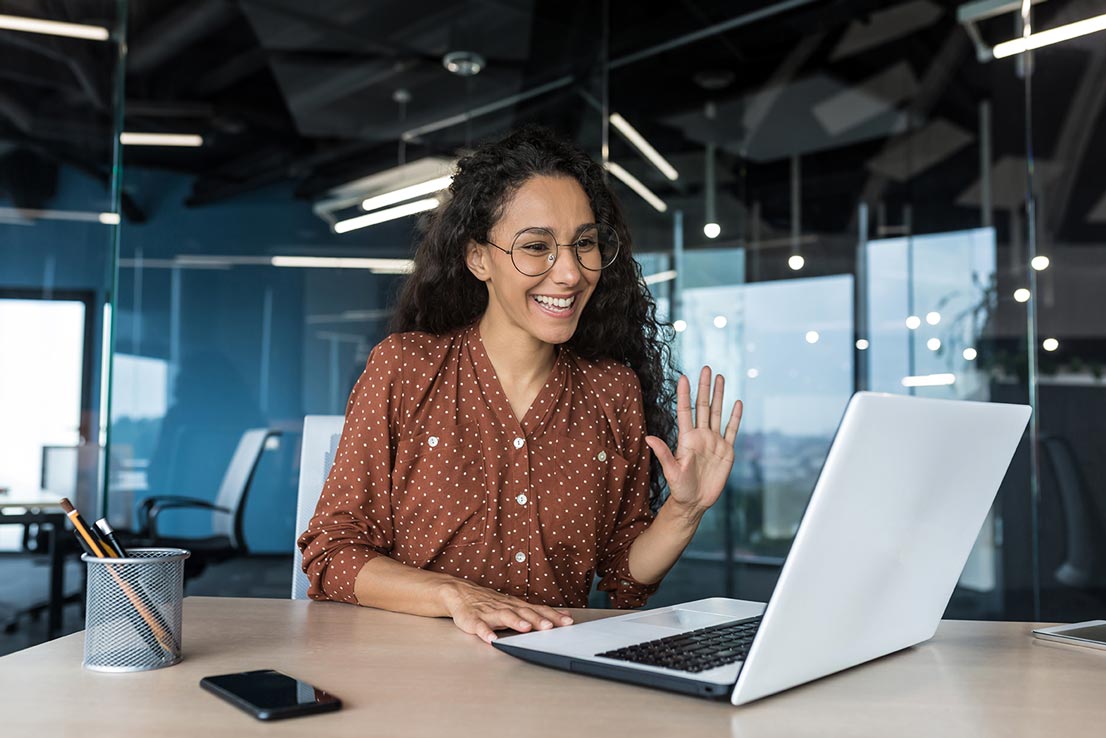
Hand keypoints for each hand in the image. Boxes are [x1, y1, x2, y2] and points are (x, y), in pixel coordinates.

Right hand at [439, 580, 573, 643]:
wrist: (462, 593)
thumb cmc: (492, 603)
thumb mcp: (515, 606)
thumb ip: (536, 612)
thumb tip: (563, 617)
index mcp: (517, 605)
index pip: (538, 610)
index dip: (553, 616)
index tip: (567, 622)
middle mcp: (506, 607)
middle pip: (524, 612)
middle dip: (537, 619)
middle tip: (550, 626)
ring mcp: (490, 612)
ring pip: (504, 616)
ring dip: (516, 622)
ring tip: (525, 628)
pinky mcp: (473, 619)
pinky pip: (480, 626)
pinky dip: (485, 632)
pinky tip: (491, 639)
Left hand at [645, 366, 742, 518]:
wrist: (695, 502)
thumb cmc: (679, 488)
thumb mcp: (670, 471)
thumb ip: (663, 453)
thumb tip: (647, 437)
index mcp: (686, 438)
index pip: (685, 411)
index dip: (685, 394)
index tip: (683, 377)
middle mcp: (701, 436)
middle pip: (703, 406)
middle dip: (705, 387)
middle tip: (706, 368)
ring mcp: (714, 442)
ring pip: (717, 413)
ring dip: (719, 395)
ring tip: (721, 377)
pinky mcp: (726, 451)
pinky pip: (732, 430)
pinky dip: (735, 417)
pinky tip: (737, 403)